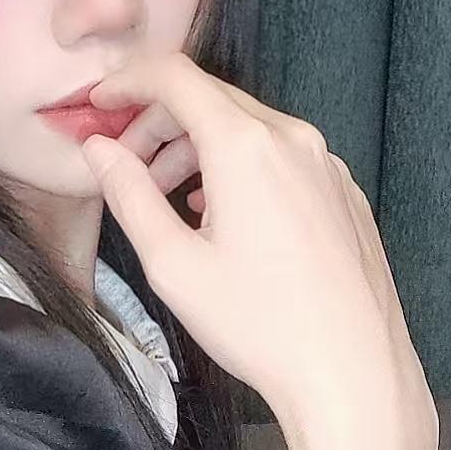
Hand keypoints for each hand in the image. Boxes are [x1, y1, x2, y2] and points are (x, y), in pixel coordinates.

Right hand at [81, 53, 437, 449]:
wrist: (352, 372)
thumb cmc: (259, 325)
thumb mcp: (172, 264)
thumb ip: (128, 195)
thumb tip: (99, 150)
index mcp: (245, 146)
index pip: (174, 77)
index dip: (127, 82)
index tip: (98, 106)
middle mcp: (292, 139)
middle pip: (211, 100)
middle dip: (159, 123)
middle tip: (126, 168)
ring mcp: (326, 165)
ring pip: (249, 130)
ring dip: (199, 149)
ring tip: (170, 201)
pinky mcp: (345, 194)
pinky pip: (283, 159)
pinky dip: (241, 170)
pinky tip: (225, 219)